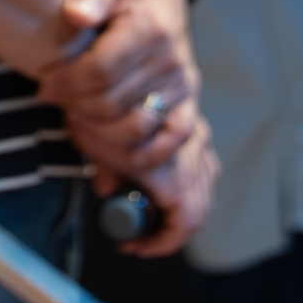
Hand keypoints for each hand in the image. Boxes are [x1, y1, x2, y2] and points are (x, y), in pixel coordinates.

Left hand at [35, 0, 200, 170]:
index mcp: (150, 28)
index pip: (100, 71)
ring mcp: (181, 87)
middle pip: (111, 104)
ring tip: (73, 115)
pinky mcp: (186, 106)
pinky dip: (130, 154)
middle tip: (54, 97)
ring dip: (95, 131)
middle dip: (73, 105)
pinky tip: (101, 141)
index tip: (44, 80)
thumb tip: (76, 14)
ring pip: (134, 131)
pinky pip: (164, 145)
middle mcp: (171, 61)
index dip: (65, 81)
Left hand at [76, 116, 218, 257]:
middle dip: (172, 230)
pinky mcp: (199, 130)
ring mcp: (201, 141)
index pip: (184, 223)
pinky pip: (205, 166)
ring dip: (184, 207)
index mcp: (174, 171)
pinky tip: (169, 184)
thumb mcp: (96, 145)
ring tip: (154, 214)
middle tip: (142, 237)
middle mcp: (194, 157)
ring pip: (206, 187)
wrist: (135, 57)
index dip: (162, 242)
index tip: (137, 246)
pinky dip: (192, 182)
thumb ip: (103, 170)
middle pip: (199, 210)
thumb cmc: (109, 103)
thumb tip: (105, 189)